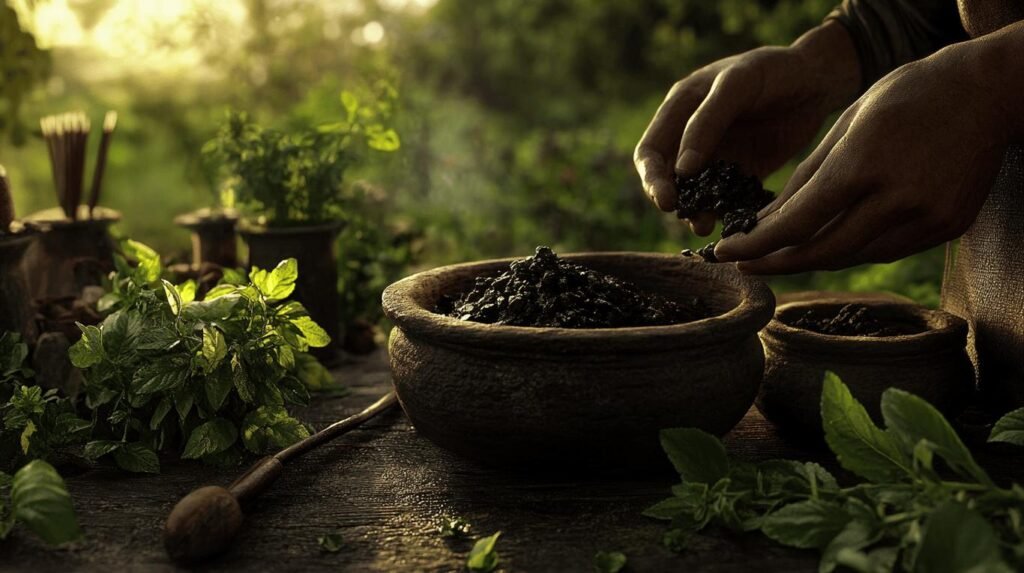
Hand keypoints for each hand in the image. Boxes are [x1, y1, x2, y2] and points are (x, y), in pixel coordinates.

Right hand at [634, 21, 859, 234]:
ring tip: (708, 228)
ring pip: (696, 193)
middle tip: (693, 221)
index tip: (666, 201)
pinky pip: (726, 198)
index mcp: (680, 108)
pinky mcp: (742, 172)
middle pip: (667, 178)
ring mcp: (717, 156)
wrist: (817, 77)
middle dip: (675, 202)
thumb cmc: (774, 69)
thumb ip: (707, 122)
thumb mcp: (738, 85)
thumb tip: (681, 170)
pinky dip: (727, 212)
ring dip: (698, 212)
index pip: (650, 150)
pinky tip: (736, 224)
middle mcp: (691, 135)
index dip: (652, 178)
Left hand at [715, 40, 1013, 273]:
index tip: (725, 252)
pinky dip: (853, 248)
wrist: (988, 92)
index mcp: (863, 165)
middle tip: (745, 264)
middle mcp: (897, 199)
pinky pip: (886, 251)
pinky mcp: (947, 228)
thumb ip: (806, 177)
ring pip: (854, 256)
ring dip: (813, 258)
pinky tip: (832, 240)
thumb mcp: (846, 123)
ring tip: (781, 253)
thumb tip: (764, 222)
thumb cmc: (908, 95)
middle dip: (777, 263)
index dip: (756, 245)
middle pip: (823, 252)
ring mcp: (927, 218)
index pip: (797, 223)